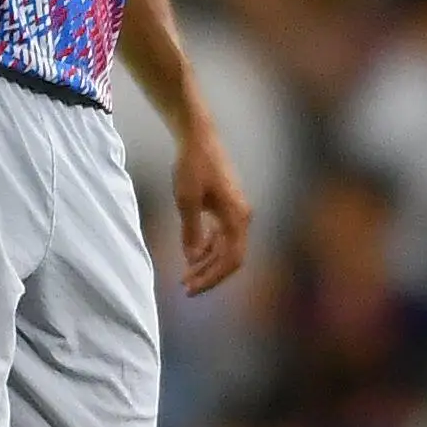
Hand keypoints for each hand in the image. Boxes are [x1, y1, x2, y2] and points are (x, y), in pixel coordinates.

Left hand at [173, 119, 251, 294]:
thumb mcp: (186, 201)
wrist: (197, 137)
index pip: (231, 260)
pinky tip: (193, 253)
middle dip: (208, 273)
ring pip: (226, 247)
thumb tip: (193, 259)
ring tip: (186, 273)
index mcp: (237, 217)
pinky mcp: (227, 205)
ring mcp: (235, 210)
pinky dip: (208, 246)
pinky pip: (222, 235)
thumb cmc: (192, 165)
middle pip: (230, 257)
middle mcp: (241, 216)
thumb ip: (191, 233)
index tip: (192, 289)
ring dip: (207, 262)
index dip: (213, 278)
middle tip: (185, 286)